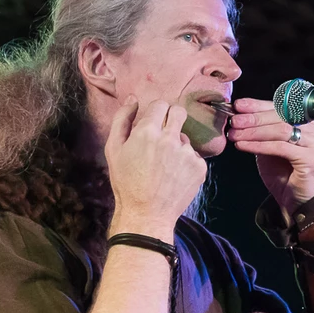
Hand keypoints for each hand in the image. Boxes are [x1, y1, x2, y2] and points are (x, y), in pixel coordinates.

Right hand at [103, 96, 207, 236]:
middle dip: (172, 117)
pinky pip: (193, 156)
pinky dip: (185, 162)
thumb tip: (133, 98)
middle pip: (179, 112)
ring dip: (177, 145)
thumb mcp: (114, 149)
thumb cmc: (126, 182)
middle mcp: (170, 139)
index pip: (161, 104)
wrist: (146, 214)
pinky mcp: (200, 167)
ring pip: (185, 138)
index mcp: (148, 132)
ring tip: (164, 165)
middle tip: (164, 133)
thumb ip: (122, 119)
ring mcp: (188, 153)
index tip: (153, 122)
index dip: (156, 112)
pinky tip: (174, 175)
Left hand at [226, 97, 313, 213]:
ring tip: (235, 134)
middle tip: (234, 121)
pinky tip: (243, 146)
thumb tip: (240, 115)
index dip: (259, 105)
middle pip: (282, 116)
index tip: (239, 105)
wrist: (297, 203)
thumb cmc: (285, 176)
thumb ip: (262, 131)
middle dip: (254, 118)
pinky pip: (280, 147)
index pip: (282, 108)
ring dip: (254, 131)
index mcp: (308, 124)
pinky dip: (259, 145)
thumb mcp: (270, 148)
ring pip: (280, 130)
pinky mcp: (312, 158)